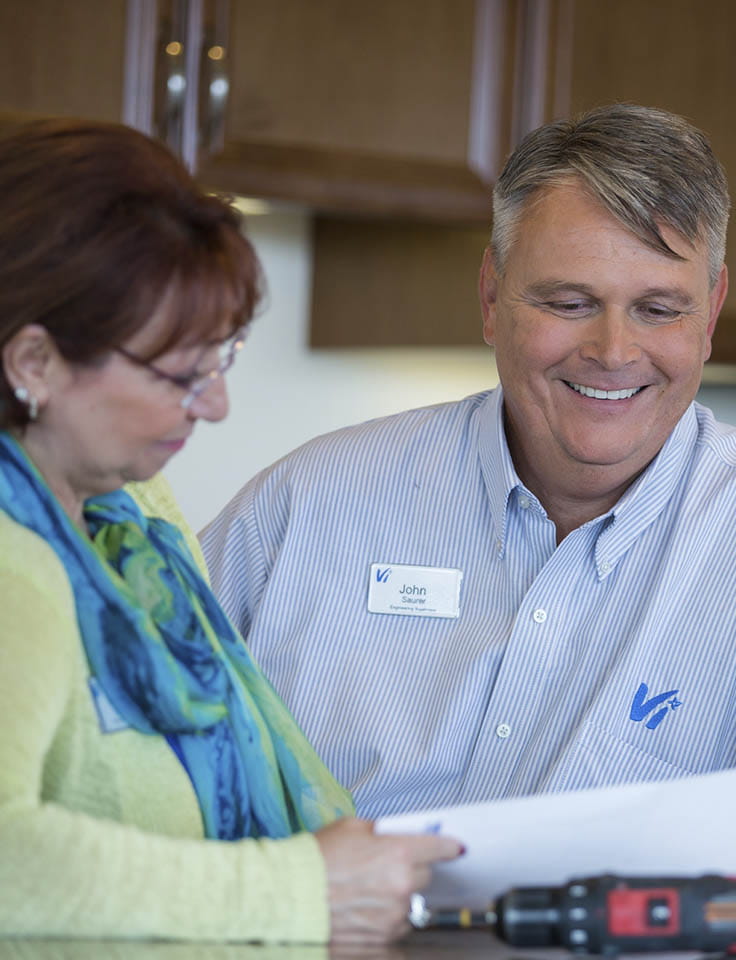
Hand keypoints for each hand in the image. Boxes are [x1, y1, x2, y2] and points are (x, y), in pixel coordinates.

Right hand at [314, 817, 461, 944]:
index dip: (447, 846)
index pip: (439, 848)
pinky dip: (387, 921)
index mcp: (398, 854)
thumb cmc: (316, 859)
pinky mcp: (382, 942)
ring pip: (411, 905)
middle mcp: (402, 887)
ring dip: (398, 899)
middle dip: (410, 870)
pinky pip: (397, 930)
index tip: (456, 848)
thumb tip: (398, 834)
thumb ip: (382, 831)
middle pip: (425, 877)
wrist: (289, 898)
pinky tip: (366, 913)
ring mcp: (393, 918)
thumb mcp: (351, 827)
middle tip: (385, 867)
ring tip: (368, 892)